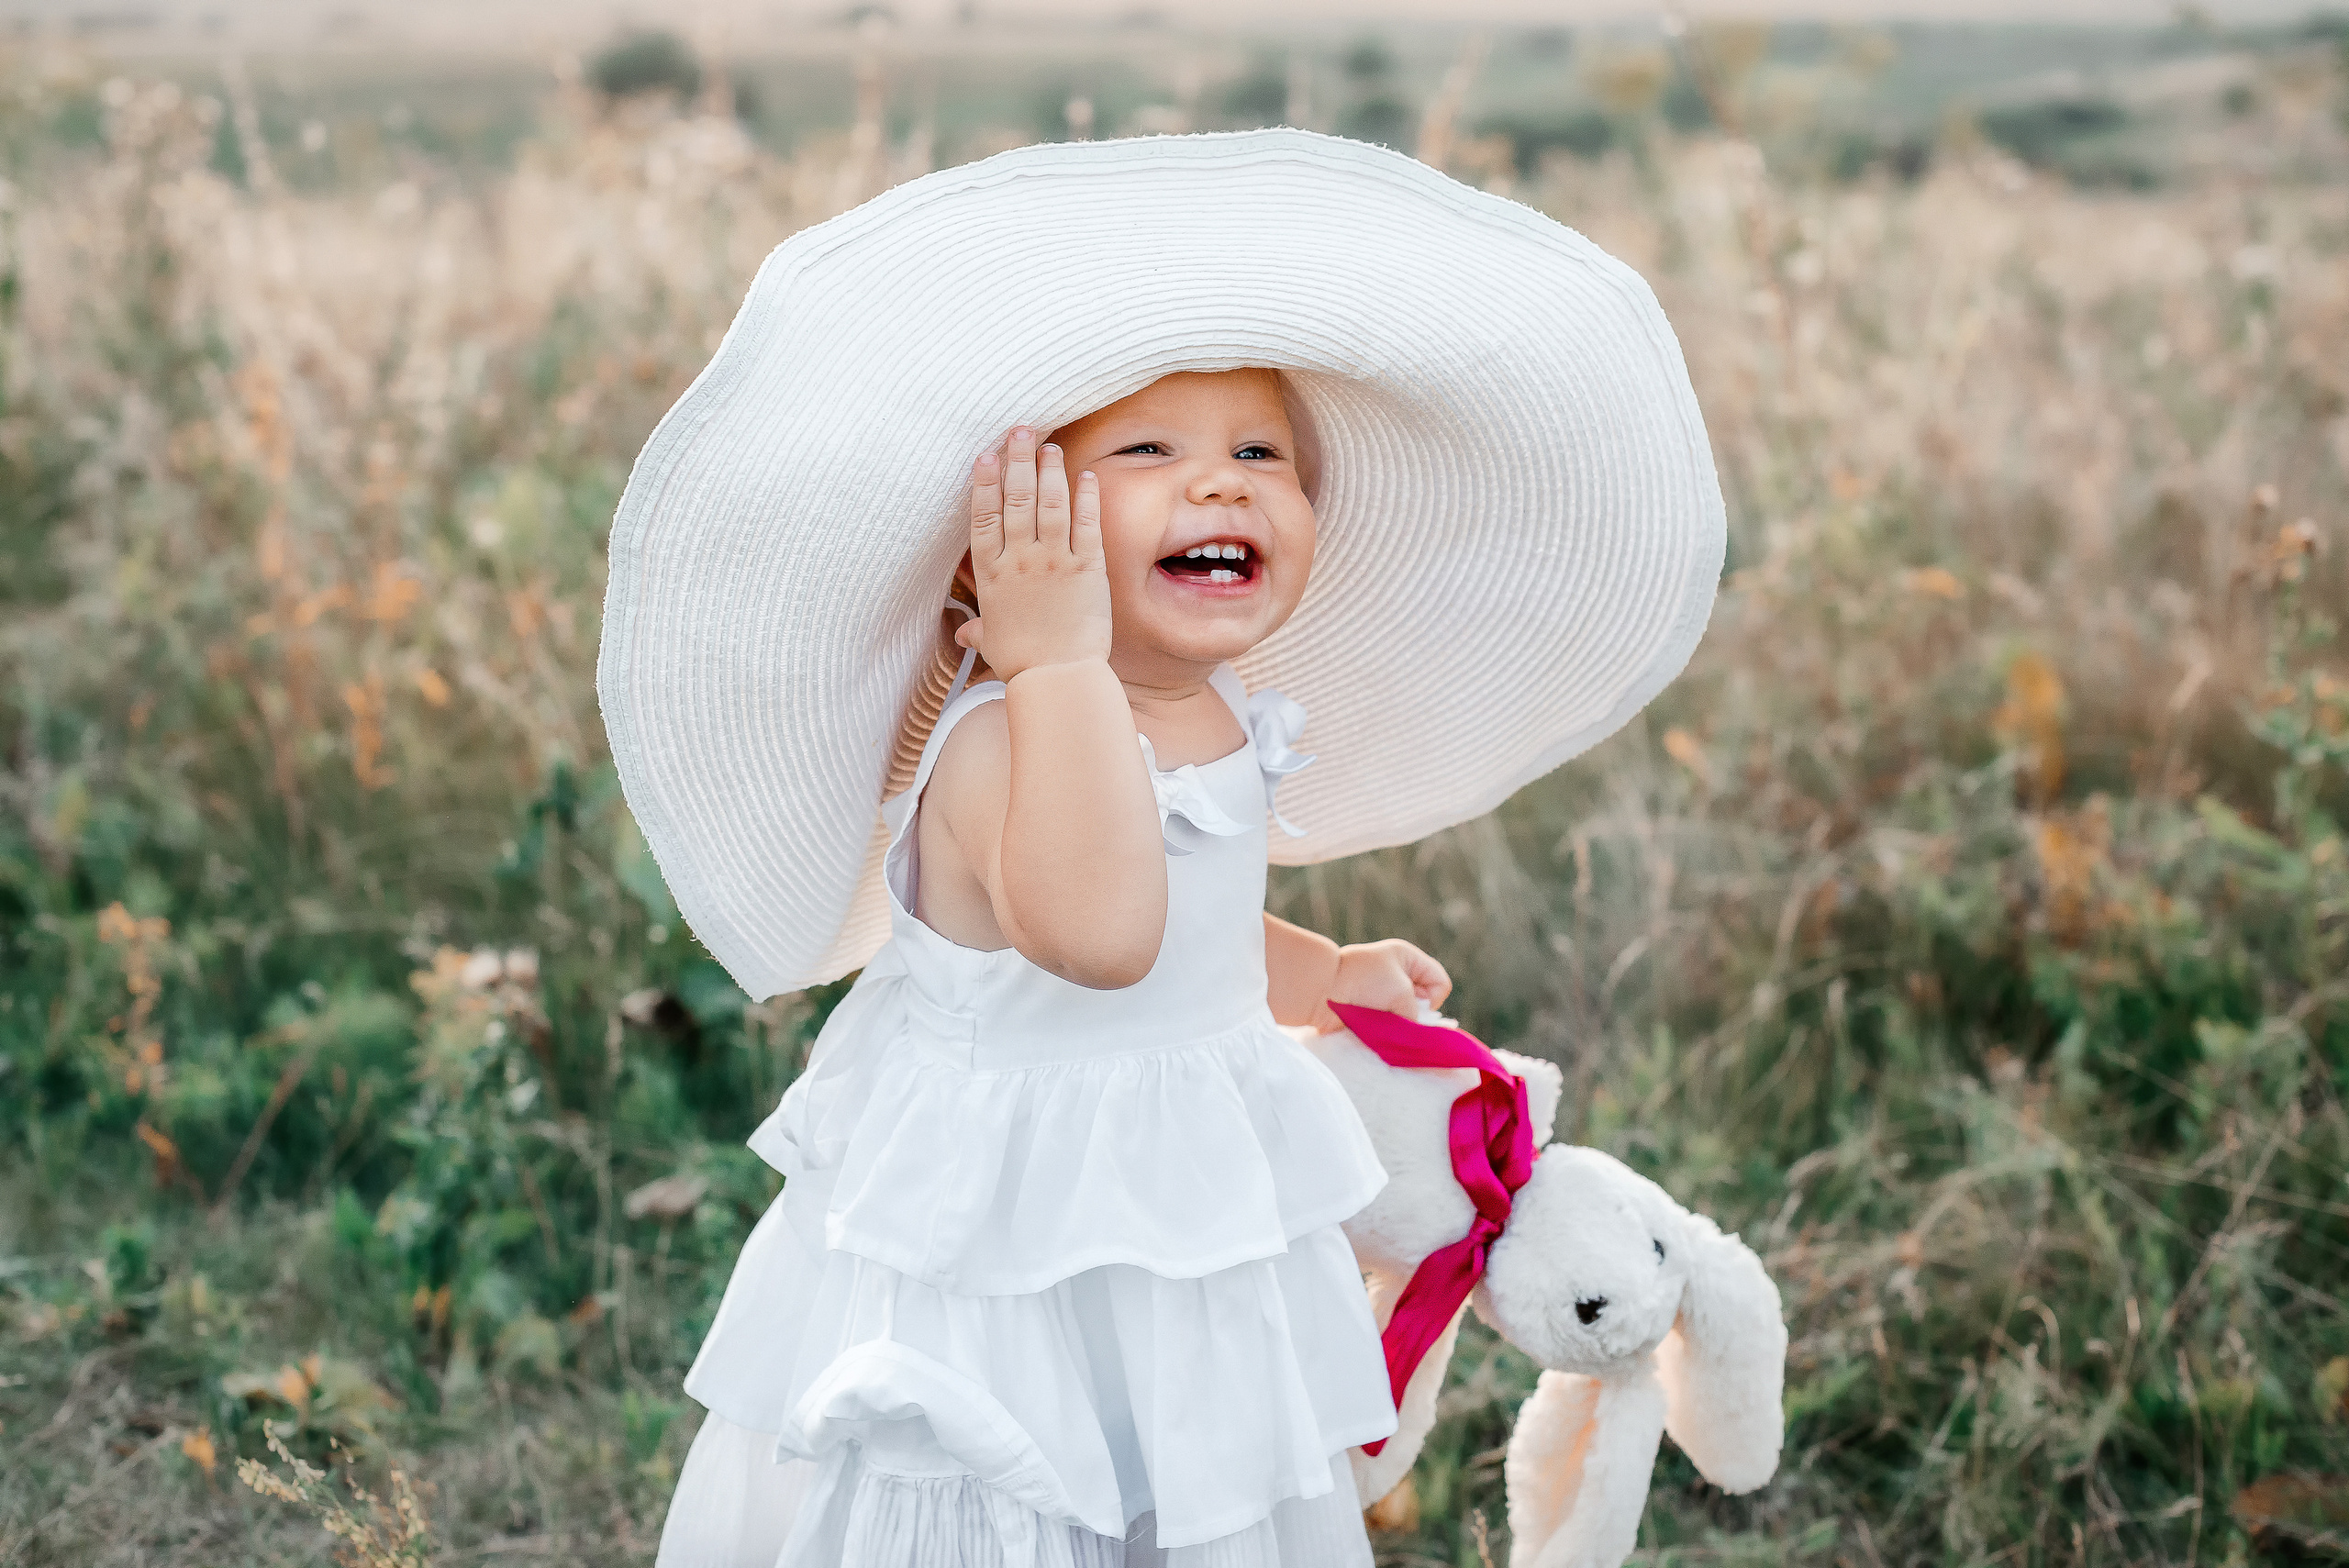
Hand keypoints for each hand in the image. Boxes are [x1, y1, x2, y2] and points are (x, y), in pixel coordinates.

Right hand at [959, 427, 1111, 682]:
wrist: (1059, 679)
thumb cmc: (1023, 663)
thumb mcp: (992, 641)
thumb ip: (977, 628)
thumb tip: (961, 633)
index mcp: (992, 575)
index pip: (983, 517)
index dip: (984, 482)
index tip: (986, 454)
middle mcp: (1020, 561)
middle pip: (1015, 499)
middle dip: (1016, 460)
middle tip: (1020, 430)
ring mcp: (1054, 562)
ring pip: (1049, 504)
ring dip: (1049, 470)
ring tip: (1049, 445)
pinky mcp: (1088, 569)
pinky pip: (1086, 524)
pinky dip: (1086, 497)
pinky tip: (1085, 475)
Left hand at [1310, 938, 1451, 1033]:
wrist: (1321, 992)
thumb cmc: (1364, 984)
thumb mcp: (1401, 994)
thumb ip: (1416, 1016)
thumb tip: (1413, 1033)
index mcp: (1406, 957)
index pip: (1439, 982)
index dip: (1432, 998)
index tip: (1412, 1003)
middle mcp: (1396, 971)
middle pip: (1423, 1000)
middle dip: (1413, 1012)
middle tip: (1395, 1014)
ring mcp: (1381, 989)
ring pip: (1406, 1014)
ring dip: (1398, 1022)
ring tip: (1381, 1022)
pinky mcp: (1368, 1006)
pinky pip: (1388, 1021)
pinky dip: (1386, 1027)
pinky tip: (1374, 1028)